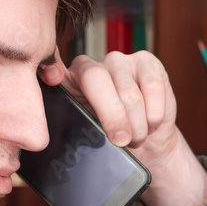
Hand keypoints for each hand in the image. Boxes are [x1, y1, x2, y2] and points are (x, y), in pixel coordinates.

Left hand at [39, 49, 206, 205]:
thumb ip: (74, 130)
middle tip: (122, 142)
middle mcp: (91, 66)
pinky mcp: (147, 62)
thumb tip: (57, 144)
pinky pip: (153, 88)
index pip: (55, 72)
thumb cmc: (113, 139)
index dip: (52, 74)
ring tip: (136, 137)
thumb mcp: (88, 137)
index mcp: (67, 83)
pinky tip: (150, 122)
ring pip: (129, 93)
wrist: (147, 139)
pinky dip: (154, 114)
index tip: (54, 85)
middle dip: (112, 116)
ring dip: (137, 124)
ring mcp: (120, 61)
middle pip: (96, 79)